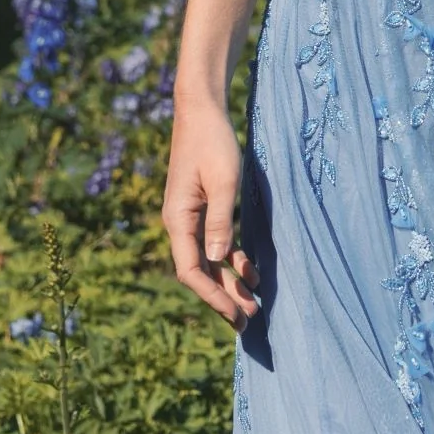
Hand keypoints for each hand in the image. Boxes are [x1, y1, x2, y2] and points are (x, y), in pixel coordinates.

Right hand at [162, 97, 260, 330]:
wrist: (202, 110)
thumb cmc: (213, 142)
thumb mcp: (224, 180)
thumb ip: (221, 220)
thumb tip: (217, 260)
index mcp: (178, 219)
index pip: (191, 271)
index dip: (212, 297)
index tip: (235, 315)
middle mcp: (180, 223)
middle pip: (199, 272)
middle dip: (222, 298)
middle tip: (249, 322)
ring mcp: (190, 217)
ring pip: (208, 261)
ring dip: (229, 282)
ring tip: (254, 304)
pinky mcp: (203, 208)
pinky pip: (215, 243)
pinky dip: (232, 259)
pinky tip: (252, 272)